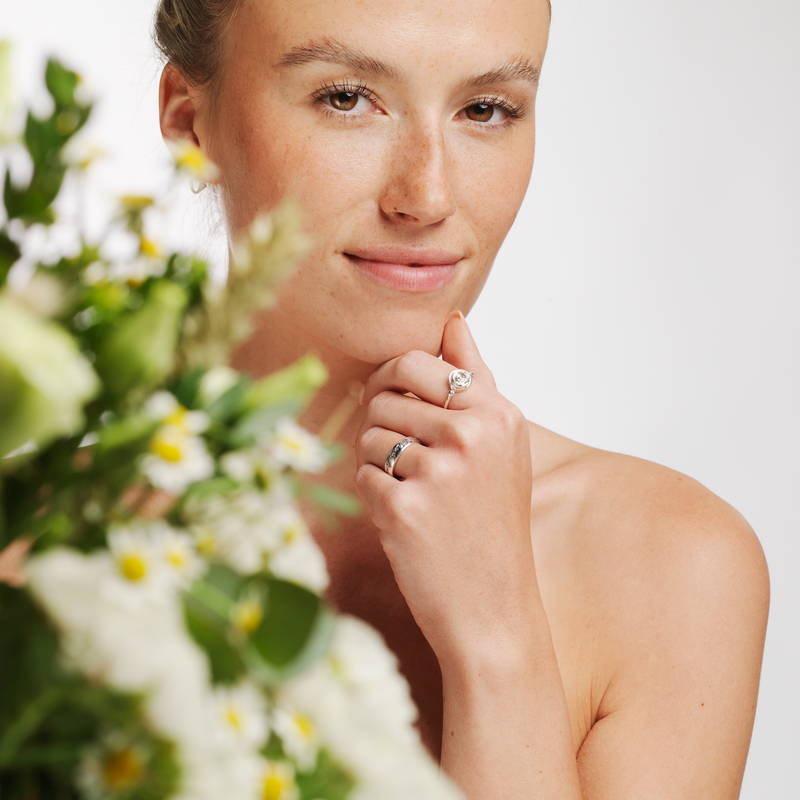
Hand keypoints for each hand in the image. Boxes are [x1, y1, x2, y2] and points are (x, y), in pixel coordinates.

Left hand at [354, 312, 536, 666]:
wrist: (494, 608)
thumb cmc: (493, 523)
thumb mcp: (501, 445)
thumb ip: (475, 378)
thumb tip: (453, 320)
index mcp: (498, 413)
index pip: (418, 362)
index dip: (392, 379)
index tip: (392, 400)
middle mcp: (472, 435)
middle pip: (385, 395)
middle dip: (380, 418)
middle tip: (398, 454)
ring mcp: (439, 472)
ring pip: (369, 436)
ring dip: (377, 463)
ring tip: (412, 493)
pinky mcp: (404, 508)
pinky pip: (361, 476)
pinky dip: (374, 496)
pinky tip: (405, 519)